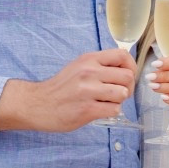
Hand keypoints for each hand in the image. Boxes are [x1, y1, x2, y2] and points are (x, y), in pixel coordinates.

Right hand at [0, 50, 135, 132]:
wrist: (37, 104)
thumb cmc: (60, 88)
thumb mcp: (78, 67)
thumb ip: (99, 66)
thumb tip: (125, 69)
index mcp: (88, 59)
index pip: (122, 55)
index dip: (131, 67)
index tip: (127, 76)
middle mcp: (89, 72)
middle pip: (127, 76)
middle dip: (128, 87)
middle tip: (118, 94)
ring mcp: (88, 90)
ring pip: (123, 93)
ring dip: (119, 100)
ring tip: (106, 102)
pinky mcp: (87, 109)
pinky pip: (114, 109)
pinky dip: (111, 112)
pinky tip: (100, 110)